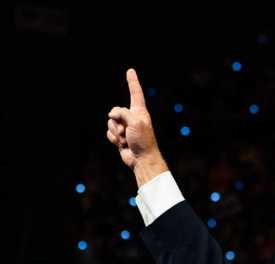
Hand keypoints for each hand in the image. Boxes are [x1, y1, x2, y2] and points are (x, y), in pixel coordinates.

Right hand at [106, 69, 166, 185]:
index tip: (131, 71)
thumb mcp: (135, 122)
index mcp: (140, 112)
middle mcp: (132, 118)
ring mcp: (125, 127)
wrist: (142, 159)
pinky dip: (113, 139)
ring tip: (126, 139)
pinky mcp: (120, 137)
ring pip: (110, 122)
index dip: (132, 82)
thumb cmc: (143, 141)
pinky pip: (109, 133)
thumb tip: (112, 114)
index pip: (135, 93)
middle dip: (116, 121)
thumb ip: (123, 113)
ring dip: (115, 132)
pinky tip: (123, 145)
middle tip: (126, 132)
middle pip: (115, 111)